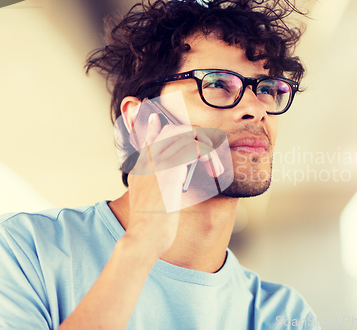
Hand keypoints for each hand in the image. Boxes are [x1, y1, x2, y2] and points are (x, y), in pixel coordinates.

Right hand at [124, 114, 222, 257]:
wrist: (144, 238)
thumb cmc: (151, 229)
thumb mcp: (153, 204)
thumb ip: (161, 188)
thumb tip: (174, 185)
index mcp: (141, 169)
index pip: (148, 139)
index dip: (155, 128)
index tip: (157, 119)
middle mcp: (147, 161)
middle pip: (172, 129)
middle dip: (196, 136)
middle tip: (208, 155)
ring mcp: (157, 162)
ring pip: (186, 134)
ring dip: (207, 148)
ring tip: (215, 168)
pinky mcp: (170, 168)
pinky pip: (195, 148)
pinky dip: (209, 155)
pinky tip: (213, 171)